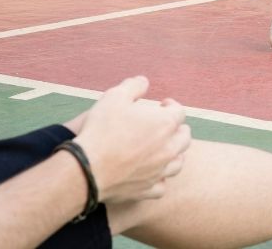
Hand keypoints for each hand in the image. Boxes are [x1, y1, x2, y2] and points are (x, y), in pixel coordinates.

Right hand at [73, 76, 190, 203]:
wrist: (87, 169)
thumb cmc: (101, 130)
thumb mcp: (114, 97)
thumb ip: (133, 86)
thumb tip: (144, 82)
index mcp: (165, 124)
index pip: (179, 112)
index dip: (171, 106)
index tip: (161, 105)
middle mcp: (169, 148)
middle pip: (184, 137)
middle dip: (177, 128)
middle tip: (165, 126)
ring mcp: (160, 171)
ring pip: (178, 162)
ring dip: (174, 153)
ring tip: (164, 148)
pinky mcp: (148, 189)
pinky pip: (162, 186)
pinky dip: (160, 179)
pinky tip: (153, 174)